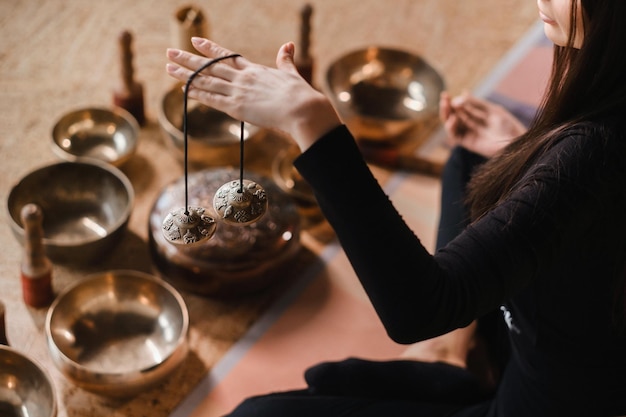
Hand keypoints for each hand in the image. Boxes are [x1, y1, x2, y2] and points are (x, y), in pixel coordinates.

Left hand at [166, 38, 340, 150]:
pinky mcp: (236, 107)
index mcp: (255, 70)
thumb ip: (286, 59)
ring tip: (169, 67)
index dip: (210, 48)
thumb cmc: (301, 94)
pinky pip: (212, 99)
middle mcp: (243, 78)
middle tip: (171, 51)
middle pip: (210, 66)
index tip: (196, 40)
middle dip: (189, 58)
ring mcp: (238, 91)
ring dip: (185, 74)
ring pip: (206, 80)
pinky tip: (184, 91)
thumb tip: (289, 44)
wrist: (302, 109)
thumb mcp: (291, 73)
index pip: (227, 56)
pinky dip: (197, 94)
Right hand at [439, 91, 525, 157]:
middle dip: (446, 107)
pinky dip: (451, 127)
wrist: (514, 142)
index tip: (446, 95)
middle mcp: (470, 123)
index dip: (452, 101)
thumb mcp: (492, 110)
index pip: (459, 106)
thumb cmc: (507, 125)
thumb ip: (477, 104)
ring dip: (446, 115)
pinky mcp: (467, 142)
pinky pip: (455, 135)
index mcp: (475, 114)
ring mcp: (468, 132)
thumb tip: (462, 93)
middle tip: (443, 98)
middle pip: (453, 114)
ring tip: (446, 106)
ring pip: (451, 124)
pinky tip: (452, 119)